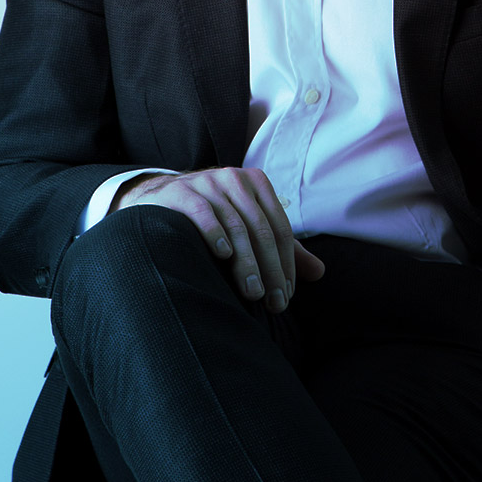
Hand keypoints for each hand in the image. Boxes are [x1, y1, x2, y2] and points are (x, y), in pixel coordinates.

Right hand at [109, 167, 324, 313]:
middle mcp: (234, 178)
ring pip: (235, 224)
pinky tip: (223, 255)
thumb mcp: (251, 229)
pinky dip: (214, 233)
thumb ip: (283, 249)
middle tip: (274, 303)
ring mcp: (206, 182)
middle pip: (260, 228)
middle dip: (270, 269)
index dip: (286, 263)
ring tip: (253, 293)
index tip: (287, 295)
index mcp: (256, 183)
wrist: (162, 200)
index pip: (279, 227)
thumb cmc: (216, 219)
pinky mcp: (180, 191)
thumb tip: (320, 273)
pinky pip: (202, 212)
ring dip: (246, 262)